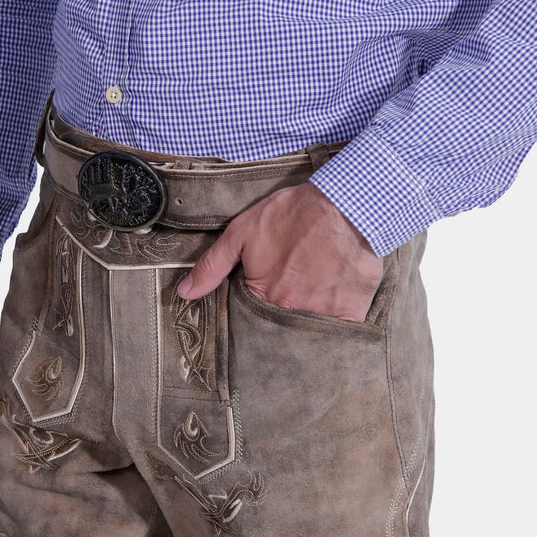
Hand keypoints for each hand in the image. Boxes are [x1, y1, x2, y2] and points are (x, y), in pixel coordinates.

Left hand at [177, 182, 383, 320]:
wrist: (344, 204)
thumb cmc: (293, 214)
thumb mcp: (242, 232)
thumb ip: (212, 266)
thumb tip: (184, 293)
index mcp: (263, 297)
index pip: (253, 320)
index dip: (257, 310)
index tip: (267, 296)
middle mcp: (291, 313)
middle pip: (281, 329)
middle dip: (282, 320)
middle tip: (293, 293)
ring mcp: (323, 315)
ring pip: (310, 332)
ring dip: (309, 320)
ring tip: (313, 296)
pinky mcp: (352, 312)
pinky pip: (342, 332)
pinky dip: (337, 324)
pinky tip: (335, 304)